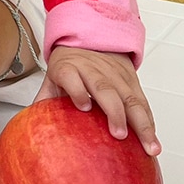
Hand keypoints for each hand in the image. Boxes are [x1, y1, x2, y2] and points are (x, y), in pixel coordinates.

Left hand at [38, 46, 160, 155]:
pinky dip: (149, 121)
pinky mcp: (132, 79)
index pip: (71, 77)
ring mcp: (116, 74)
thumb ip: (45, 100)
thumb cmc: (69, 64)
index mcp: (69, 68)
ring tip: (149, 147)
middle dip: (115, 112)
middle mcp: (94, 70)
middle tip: (119, 135)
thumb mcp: (53, 77)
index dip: (77, 91)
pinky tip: (152, 140)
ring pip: (131, 97)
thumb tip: (30, 127)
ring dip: (142, 123)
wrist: (92, 36)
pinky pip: (143, 101)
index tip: (83, 107)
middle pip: (105, 89)